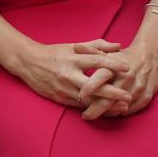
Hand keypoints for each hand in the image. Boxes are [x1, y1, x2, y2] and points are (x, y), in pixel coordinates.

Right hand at [7, 39, 132, 110]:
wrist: (29, 63)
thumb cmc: (54, 53)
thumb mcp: (74, 46)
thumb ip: (97, 45)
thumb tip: (119, 45)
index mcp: (73, 58)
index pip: (96, 61)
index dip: (112, 64)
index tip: (128, 67)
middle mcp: (68, 74)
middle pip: (94, 85)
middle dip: (112, 92)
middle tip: (129, 96)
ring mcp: (64, 88)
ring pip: (87, 99)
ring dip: (105, 104)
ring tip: (122, 107)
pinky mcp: (60, 98)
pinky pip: (79, 106)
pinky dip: (93, 108)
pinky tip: (105, 111)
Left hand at [81, 0, 157, 119]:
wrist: (151, 55)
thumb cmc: (125, 56)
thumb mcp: (108, 52)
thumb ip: (91, 51)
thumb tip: (75, 47)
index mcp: (114, 68)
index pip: (98, 82)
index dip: (87, 91)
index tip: (80, 98)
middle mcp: (126, 79)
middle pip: (106, 101)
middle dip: (93, 111)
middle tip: (85, 115)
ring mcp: (137, 89)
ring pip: (117, 109)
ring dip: (106, 112)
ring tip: (98, 111)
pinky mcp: (146, 97)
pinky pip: (129, 111)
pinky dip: (120, 112)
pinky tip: (113, 110)